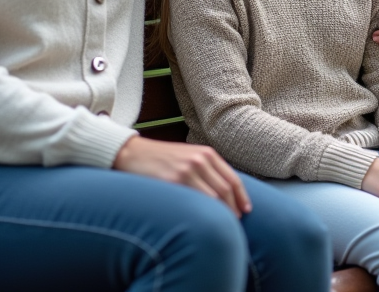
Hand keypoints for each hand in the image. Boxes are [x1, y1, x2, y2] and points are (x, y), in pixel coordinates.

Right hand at [113, 135, 250, 216]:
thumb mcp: (188, 156)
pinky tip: (203, 220)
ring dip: (221, 213)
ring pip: (213, 198)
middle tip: (234, 222)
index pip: (232, 179)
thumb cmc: (162, 158)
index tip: (246, 210)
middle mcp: (200, 160)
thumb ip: (207, 169)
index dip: (242, 197)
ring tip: (221, 225)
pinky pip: (194, 201)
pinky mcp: (173, 181)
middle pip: (226, 190)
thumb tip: (225, 193)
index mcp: (207, 154)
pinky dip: (202, 212)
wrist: (132, 153)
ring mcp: (187, 170)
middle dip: (233, 208)